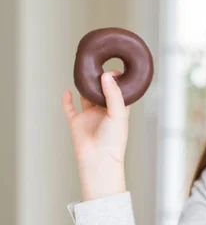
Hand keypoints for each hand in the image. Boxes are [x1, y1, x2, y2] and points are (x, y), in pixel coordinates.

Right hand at [61, 70, 129, 200]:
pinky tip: (67, 90)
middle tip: (98, 65)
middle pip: (101, 92)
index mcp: (118, 111)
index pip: (119, 92)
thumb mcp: (118, 114)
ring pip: (86, 98)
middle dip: (100, 81)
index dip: (118, 81)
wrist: (98, 159)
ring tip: (84, 73)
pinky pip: (70, 109)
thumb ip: (113, 94)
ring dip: (84, 87)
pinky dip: (67, 100)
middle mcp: (104, 112)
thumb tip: (107, 75)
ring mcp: (90, 117)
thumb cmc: (113, 140)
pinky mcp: (76, 122)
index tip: (115, 69)